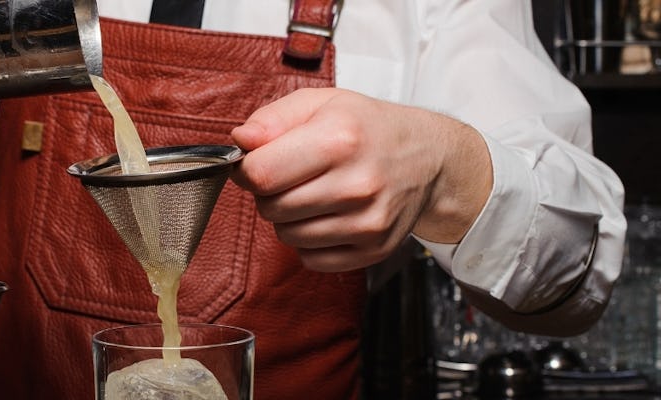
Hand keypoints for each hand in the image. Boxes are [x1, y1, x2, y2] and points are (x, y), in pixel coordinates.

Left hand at [230, 88, 491, 271]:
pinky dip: (309, 241)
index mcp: (339, 139)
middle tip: (290, 176)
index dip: (247, 170)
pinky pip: (310, 259)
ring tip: (312, 193)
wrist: (428, 158)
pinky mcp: (373, 250)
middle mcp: (357, 184)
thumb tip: (239, 141)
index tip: (256, 162)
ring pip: (287, 236)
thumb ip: (271, 119)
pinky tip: (327, 216)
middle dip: (269, 192)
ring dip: (288, 217)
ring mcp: (368, 222)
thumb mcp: (320, 104)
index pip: (261, 174)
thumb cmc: (366, 127)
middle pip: (271, 208)